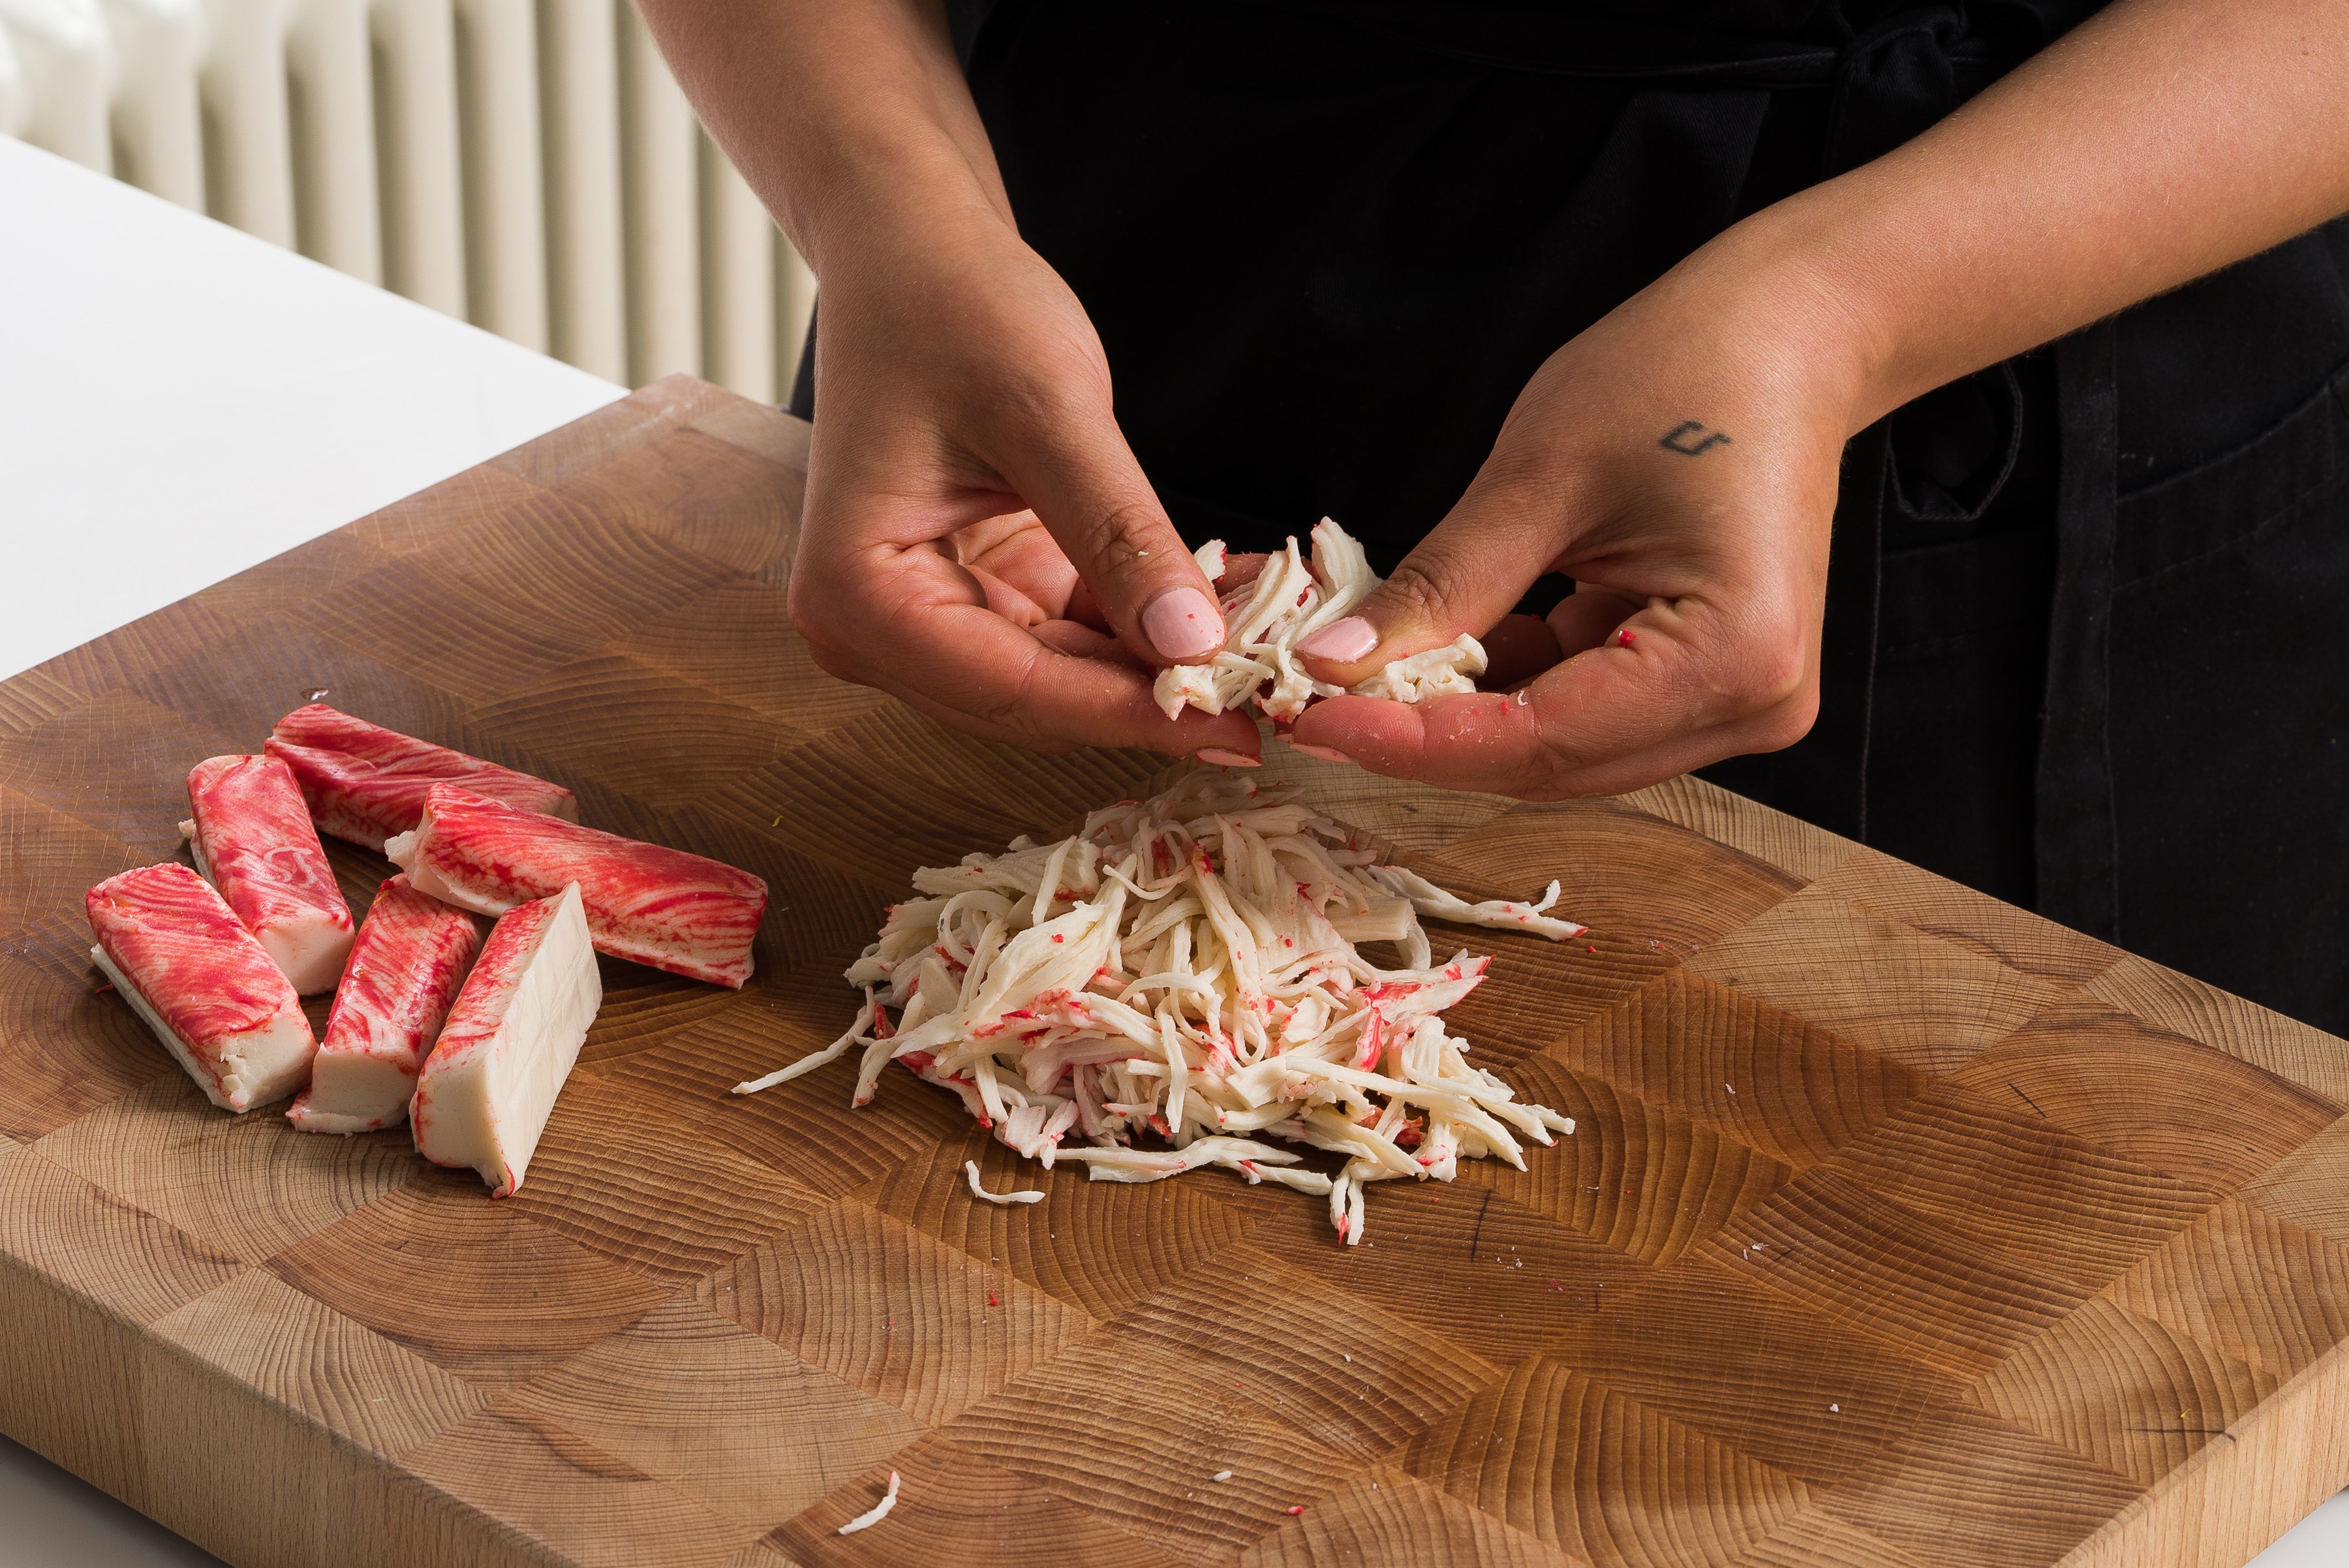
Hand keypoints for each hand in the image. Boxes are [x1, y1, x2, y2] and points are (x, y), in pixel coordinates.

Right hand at [786, 190, 1257, 759]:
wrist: (914, 250)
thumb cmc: (951, 304)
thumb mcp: (1045, 412)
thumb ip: (1117, 533)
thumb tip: (1193, 646)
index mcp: (856, 598)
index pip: (1011, 690)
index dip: (1130, 713)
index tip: (1239, 727)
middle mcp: (875, 630)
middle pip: (1037, 701)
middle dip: (1154, 697)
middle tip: (1275, 695)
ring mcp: (928, 618)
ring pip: (1068, 679)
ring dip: (1163, 666)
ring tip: (1271, 644)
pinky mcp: (982, 593)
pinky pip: (1077, 636)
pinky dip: (1150, 624)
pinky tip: (1234, 608)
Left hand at [1287, 235, 1863, 797]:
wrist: (1789, 333)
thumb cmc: (1688, 371)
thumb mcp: (1540, 477)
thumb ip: (1442, 588)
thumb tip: (1336, 665)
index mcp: (1734, 655)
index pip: (1543, 740)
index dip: (1415, 740)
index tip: (1311, 719)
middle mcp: (1752, 704)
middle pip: (1550, 762)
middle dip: (1426, 734)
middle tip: (1310, 703)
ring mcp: (1735, 701)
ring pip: (1558, 749)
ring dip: (1459, 716)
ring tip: (1359, 671)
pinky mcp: (1705, 683)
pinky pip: (1581, 712)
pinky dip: (1504, 688)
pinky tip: (1441, 644)